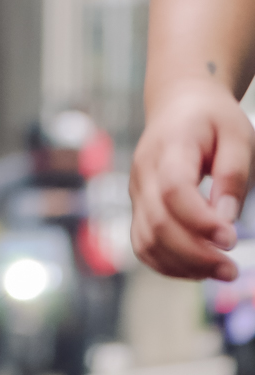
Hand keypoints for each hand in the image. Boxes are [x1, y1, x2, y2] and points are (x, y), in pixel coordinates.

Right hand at [130, 81, 253, 278]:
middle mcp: (144, 170)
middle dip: (196, 255)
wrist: (178, 103)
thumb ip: (233, 174)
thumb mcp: (237, 134)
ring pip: (147, 240)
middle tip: (232, 270)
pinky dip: (168, 264)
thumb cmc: (212, 119)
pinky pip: (144, 244)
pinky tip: (198, 268)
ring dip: (183, 265)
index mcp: (170, 145)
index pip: (173, 190)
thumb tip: (225, 219)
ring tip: (220, 271)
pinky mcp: (139, 207)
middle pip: (158, 222)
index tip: (231, 239)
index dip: (199, 221)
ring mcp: (137, 191)